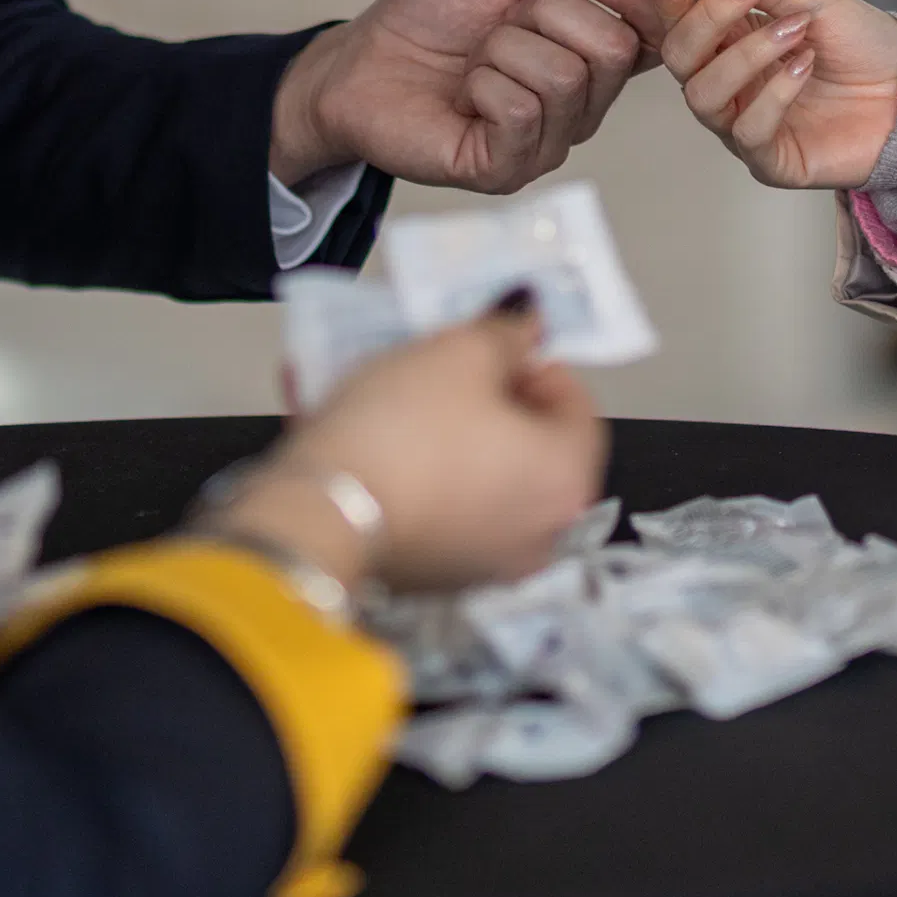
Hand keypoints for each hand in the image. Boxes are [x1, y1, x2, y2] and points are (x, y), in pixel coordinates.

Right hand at [214, 299, 605, 593]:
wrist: (319, 514)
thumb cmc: (404, 432)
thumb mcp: (460, 353)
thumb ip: (505, 332)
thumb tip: (526, 322)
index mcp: (565, 481)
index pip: (577, 406)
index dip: (534, 360)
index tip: (493, 340)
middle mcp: (537, 535)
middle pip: (522, 442)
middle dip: (479, 392)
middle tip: (441, 358)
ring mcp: (480, 563)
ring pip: (467, 471)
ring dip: (432, 425)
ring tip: (383, 381)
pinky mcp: (426, 575)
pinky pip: (426, 501)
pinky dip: (403, 464)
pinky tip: (354, 423)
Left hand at [269, 0, 650, 196]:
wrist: (360, 60)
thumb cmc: (429, 17)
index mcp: (589, 55)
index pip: (653, 32)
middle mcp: (581, 106)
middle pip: (613, 48)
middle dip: (546, 14)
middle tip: (501, 24)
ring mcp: (547, 142)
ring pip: (565, 76)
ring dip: (503, 49)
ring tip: (474, 63)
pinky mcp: (507, 169)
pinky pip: (522, 112)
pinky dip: (484, 85)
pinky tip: (464, 95)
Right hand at [654, 0, 896, 191]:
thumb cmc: (861, 43)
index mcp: (729, 42)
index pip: (679, 21)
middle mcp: (728, 83)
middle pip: (678, 58)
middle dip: (706, 18)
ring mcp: (744, 123)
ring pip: (703, 96)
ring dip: (746, 55)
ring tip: (795, 31)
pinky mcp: (770, 160)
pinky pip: (748, 132)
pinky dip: (775, 94)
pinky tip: (805, 67)